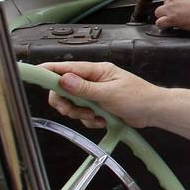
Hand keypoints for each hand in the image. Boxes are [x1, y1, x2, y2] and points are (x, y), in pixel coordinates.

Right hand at [41, 61, 158, 129]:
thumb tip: (62, 79)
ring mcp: (95, 94)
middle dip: (67, 103)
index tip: (35, 74)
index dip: (50, 71)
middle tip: (74, 112)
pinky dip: (90, 121)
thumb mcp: (109, 93)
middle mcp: (93, 81)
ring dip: (81, 115)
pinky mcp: (98, 107)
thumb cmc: (137, 97)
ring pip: (73, 105)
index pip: (68, 68)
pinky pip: (84, 115)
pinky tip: (103, 121)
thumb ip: (84, 88)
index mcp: (96, 71)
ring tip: (97, 117)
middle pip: (65, 90)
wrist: (154, 112)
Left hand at [154, 0, 189, 31]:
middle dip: (171, 7)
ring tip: (172, 19)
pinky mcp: (172, 19)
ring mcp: (171, 8)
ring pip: (159, 12)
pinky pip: (160, 23)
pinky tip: (168, 26)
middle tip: (181, 11)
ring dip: (164, 15)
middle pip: (165, 2)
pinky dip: (163, 25)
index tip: (182, 3)